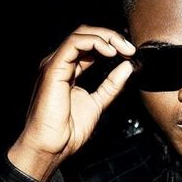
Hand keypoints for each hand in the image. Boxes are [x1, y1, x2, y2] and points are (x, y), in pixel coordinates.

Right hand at [8, 25, 135, 180]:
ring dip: (106, 37)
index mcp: (69, 69)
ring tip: (123, 48)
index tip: (130, 53)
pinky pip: (74, 44)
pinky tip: (110, 51)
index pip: (90, 45)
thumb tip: (127, 66)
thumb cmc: (67, 130)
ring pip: (81, 34)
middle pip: (86, 34)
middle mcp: (61, 63)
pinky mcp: (53, 68)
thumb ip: (111, 85)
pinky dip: (95, 42)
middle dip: (111, 36)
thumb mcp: (97, 103)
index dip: (112, 44)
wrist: (50, 148)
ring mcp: (55, 64)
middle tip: (130, 48)